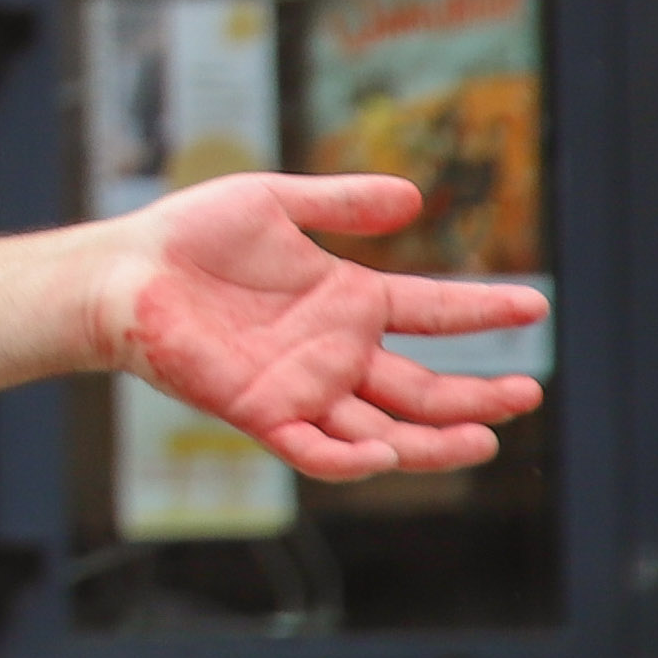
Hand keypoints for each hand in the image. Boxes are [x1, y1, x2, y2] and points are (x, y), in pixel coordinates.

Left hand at [97, 173, 545, 477]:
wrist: (121, 270)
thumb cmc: (188, 237)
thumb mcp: (273, 202)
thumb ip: (341, 203)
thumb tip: (415, 197)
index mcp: (346, 303)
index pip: (431, 312)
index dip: (482, 311)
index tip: (536, 305)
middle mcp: (333, 354)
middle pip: (420, 388)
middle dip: (476, 397)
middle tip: (528, 393)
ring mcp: (301, 388)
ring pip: (383, 431)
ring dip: (433, 441)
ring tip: (486, 439)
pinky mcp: (258, 412)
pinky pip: (312, 450)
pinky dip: (349, 459)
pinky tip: (386, 456)